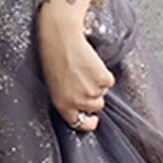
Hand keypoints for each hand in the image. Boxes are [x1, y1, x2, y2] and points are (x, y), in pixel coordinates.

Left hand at [36, 9, 115, 132]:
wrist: (61, 38)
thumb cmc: (54, 57)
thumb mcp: (55, 85)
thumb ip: (68, 99)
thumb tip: (83, 106)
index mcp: (62, 105)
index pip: (78, 124)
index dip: (88, 123)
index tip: (94, 121)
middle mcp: (77, 102)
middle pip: (96, 105)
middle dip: (93, 95)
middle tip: (83, 79)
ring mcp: (91, 91)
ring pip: (103, 92)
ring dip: (97, 82)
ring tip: (84, 68)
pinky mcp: (102, 79)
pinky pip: (109, 80)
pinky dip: (103, 72)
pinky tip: (91, 63)